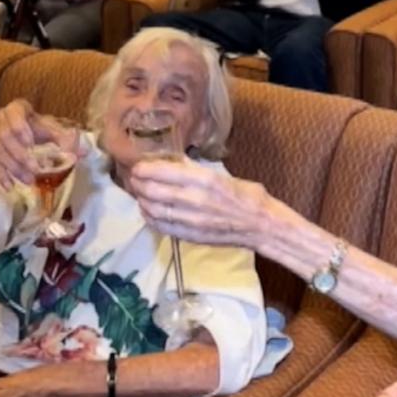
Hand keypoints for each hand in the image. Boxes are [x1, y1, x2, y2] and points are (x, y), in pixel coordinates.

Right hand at [0, 99, 87, 186]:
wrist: (7, 141)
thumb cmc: (33, 133)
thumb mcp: (49, 133)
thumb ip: (65, 140)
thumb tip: (85, 153)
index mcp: (18, 108)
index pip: (17, 114)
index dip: (21, 127)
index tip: (30, 144)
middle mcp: (0, 115)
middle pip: (6, 137)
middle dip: (21, 157)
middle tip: (34, 173)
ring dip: (13, 169)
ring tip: (28, 182)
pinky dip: (0, 174)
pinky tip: (9, 186)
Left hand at [128, 158, 279, 249]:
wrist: (261, 225)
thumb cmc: (247, 196)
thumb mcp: (221, 175)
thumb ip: (195, 170)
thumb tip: (174, 161)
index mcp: (204, 180)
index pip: (163, 172)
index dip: (145, 169)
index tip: (138, 166)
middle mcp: (194, 200)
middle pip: (153, 191)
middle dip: (139, 184)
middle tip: (134, 179)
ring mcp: (191, 221)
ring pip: (154, 210)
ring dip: (142, 200)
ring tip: (140, 194)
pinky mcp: (190, 236)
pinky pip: (161, 227)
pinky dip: (150, 218)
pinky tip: (148, 211)